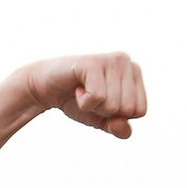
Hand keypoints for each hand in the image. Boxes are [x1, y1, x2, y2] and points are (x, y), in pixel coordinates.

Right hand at [17, 53, 146, 138]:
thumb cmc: (77, 102)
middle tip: (90, 96)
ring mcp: (110, 60)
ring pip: (113, 105)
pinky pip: (98, 98)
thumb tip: (120, 123)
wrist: (46, 89)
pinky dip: (84, 103)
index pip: (140, 111)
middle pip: (128, 109)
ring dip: (93, 106)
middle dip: (105, 112)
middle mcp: (126, 61)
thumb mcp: (104, 120)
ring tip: (83, 91)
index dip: (117, 115)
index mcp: (135, 73)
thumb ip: (119, 128)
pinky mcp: (93, 63)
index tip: (102, 101)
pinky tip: (77, 89)